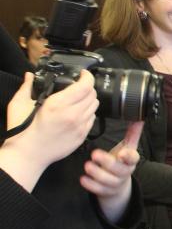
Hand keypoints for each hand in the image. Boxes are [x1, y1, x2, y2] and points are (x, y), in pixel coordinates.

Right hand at [0, 71, 97, 191]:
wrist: (28, 155)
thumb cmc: (22, 130)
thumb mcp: (19, 105)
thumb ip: (27, 87)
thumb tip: (30, 75)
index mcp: (58, 104)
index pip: (85, 86)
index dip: (88, 77)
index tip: (83, 74)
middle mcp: (73, 114)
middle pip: (92, 94)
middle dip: (87, 88)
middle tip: (78, 87)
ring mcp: (79, 126)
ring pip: (95, 106)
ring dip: (88, 100)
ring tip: (78, 100)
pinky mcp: (82, 136)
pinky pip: (92, 119)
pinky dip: (88, 113)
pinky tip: (77, 114)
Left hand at [81, 120, 142, 221]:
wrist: (118, 183)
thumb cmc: (121, 161)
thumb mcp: (127, 147)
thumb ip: (133, 133)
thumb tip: (139, 116)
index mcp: (130, 161)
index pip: (133, 158)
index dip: (129, 156)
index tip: (122, 153)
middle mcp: (125, 172)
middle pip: (119, 169)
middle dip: (107, 162)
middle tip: (95, 154)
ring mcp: (116, 183)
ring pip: (108, 180)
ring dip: (97, 173)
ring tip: (87, 166)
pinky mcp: (106, 191)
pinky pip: (99, 190)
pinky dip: (90, 185)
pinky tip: (83, 179)